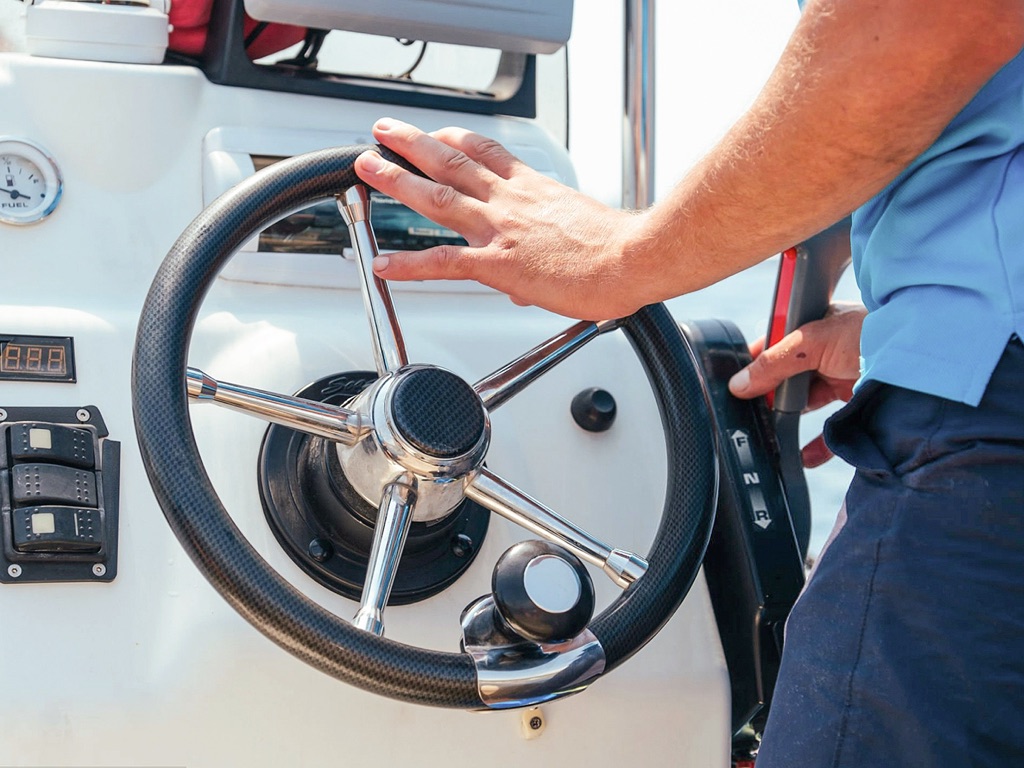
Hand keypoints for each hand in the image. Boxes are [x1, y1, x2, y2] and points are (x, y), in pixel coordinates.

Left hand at [355, 118, 649, 320]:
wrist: (634, 257)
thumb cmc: (618, 246)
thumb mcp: (579, 231)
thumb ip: (546, 248)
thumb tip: (526, 280)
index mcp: (533, 189)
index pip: (486, 153)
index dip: (455, 140)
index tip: (437, 133)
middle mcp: (511, 201)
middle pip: (451, 162)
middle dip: (412, 145)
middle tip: (384, 133)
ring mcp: (501, 229)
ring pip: (438, 197)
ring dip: (398, 179)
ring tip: (368, 166)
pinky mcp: (499, 263)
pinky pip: (444, 261)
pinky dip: (410, 264)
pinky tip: (384, 264)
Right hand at [728, 302, 865, 466]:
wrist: (922, 358)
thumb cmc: (872, 333)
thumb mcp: (813, 341)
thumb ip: (773, 363)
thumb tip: (738, 383)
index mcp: (816, 329)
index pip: (775, 343)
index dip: (755, 361)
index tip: (733, 381)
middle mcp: (829, 354)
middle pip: (788, 378)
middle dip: (770, 396)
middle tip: (748, 412)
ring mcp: (844, 380)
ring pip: (807, 405)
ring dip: (789, 420)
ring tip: (769, 435)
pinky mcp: (859, 407)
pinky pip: (832, 433)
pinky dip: (817, 447)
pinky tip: (803, 457)